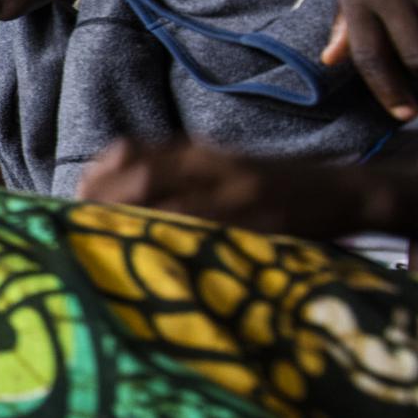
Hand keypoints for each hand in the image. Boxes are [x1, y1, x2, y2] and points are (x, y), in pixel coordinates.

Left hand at [75, 137, 373, 240]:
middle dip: (103, 205)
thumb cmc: (270, 182)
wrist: (344, 190)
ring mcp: (241, 195)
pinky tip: (158, 266)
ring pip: (172, 207)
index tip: (73, 201)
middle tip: (78, 232)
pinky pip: (214, 236)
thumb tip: (109, 177)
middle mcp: (215, 166)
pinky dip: (181, 249)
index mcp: (200, 151)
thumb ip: (170, 167)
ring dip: (134, 229)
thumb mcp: (219, 163)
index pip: (132, 153)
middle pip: (142, 177)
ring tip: (107, 251)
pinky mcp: (265, 225)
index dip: (96, 179)